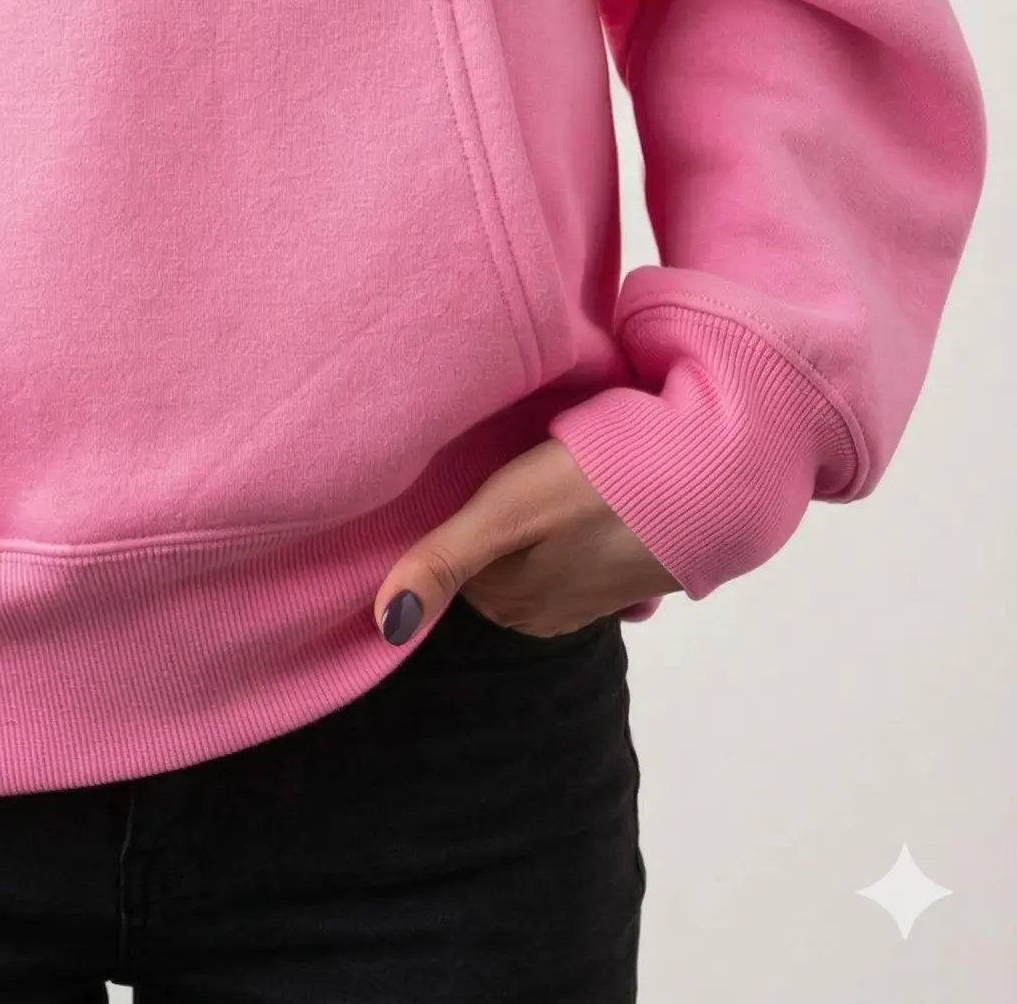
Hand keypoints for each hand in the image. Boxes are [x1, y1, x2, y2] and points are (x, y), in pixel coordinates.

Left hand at [372, 436, 682, 642]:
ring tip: (537, 479)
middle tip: (495, 467)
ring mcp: (589, 598)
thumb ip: (443, 560)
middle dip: (487, 529)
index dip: (448, 519)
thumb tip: (384, 625)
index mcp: (510, 602)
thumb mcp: (506, 512)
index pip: (448, 565)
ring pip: (531, 561)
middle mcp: (545, 613)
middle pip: (488, 566)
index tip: (455, 477)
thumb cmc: (596, 486)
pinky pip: (574, 557)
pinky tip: (579, 499)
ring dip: (530, 530)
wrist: (708, 481)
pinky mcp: (624, 577)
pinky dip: (569, 533)